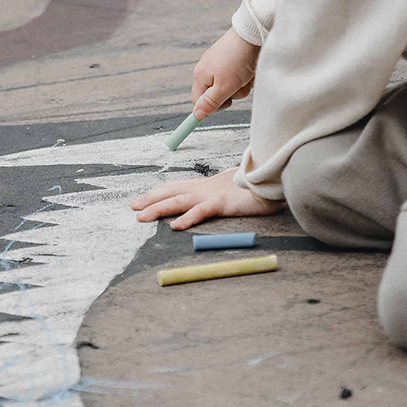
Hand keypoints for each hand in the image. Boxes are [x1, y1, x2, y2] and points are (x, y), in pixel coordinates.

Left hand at [130, 168, 283, 229]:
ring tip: (142, 217)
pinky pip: (201, 212)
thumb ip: (220, 194)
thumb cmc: (256, 185)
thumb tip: (213, 200)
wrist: (273, 180)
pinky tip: (175, 226)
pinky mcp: (222, 203)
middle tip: (133, 207)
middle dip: (150, 199)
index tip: (142, 199)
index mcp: (207, 184)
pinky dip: (187, 218)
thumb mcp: (232, 189)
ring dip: (158, 209)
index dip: (158, 192)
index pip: (176, 186)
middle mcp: (205, 187)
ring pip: (179, 201)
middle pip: (171, 192)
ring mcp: (212, 194)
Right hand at [191, 28, 260, 119]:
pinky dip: (246, 76)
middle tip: (238, 85)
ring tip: (247, 74)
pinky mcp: (232, 58)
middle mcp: (207, 68)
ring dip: (241, 85)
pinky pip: (238, 75)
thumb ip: (210, 103)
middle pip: (216, 94)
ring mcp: (219, 62)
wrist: (253, 34)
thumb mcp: (224, 87)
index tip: (227, 104)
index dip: (211, 106)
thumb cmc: (237, 59)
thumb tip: (196, 115)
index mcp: (200, 75)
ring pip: (230, 86)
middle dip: (231, 93)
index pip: (198, 100)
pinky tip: (250, 68)